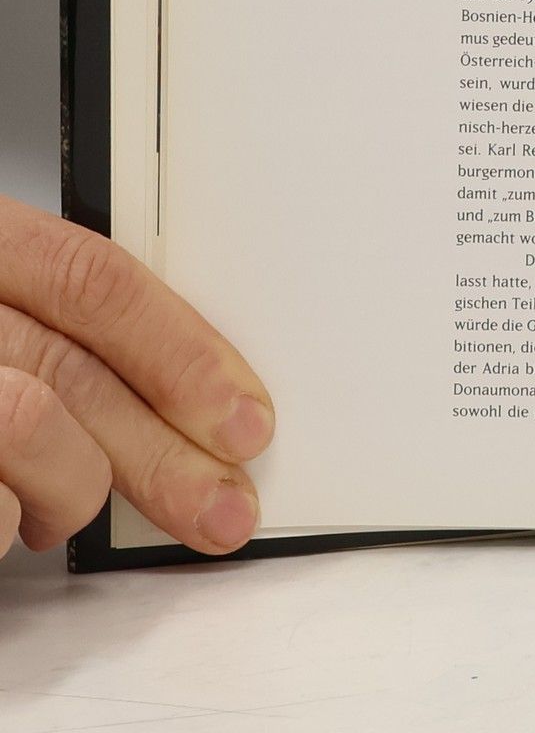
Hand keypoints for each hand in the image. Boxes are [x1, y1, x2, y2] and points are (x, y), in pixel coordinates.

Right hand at [0, 197, 272, 556]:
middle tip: (222, 508)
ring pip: (28, 424)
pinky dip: (0, 524)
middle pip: (70, 368)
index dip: (182, 348)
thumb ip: (45, 330)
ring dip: (69, 487)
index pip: (93, 278)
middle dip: (164, 451)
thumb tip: (174, 396)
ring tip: (54, 513)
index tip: (243, 414)